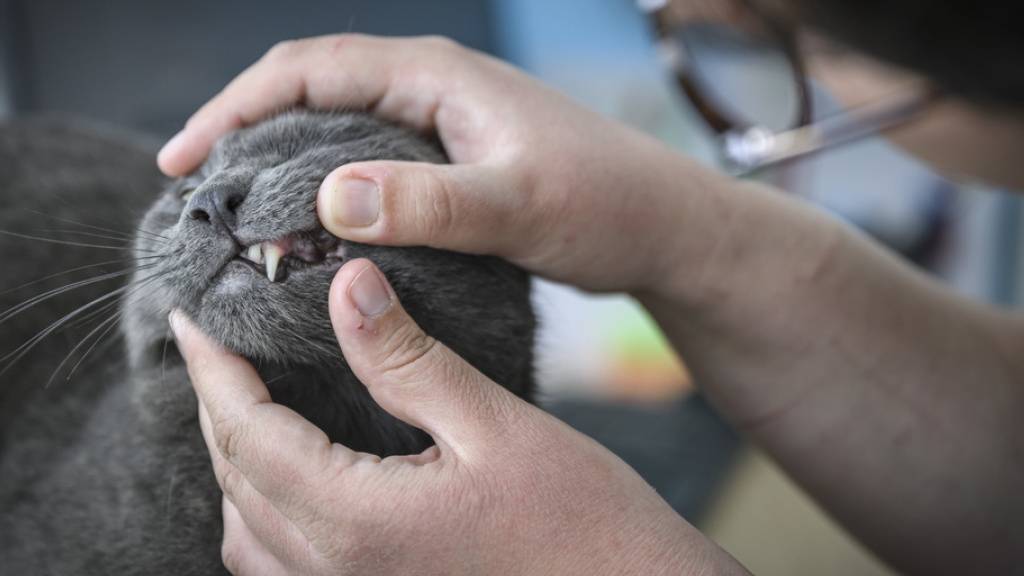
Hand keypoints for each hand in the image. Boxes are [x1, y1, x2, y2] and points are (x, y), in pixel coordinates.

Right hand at [158, 34, 730, 297]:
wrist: (663, 226)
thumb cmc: (605, 204)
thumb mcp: (518, 205)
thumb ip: (430, 203)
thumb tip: (327, 198)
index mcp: (435, 76)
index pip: (309, 69)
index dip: (235, 107)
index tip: (185, 161)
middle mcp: (429, 89)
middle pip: (309, 93)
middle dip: (242, 133)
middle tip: (193, 195)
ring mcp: (439, 127)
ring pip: (335, 130)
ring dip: (278, 163)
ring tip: (232, 213)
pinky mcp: (450, 164)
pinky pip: (366, 165)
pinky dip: (324, 191)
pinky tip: (307, 230)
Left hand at [169, 258, 746, 575]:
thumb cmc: (581, 521)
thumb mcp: (493, 424)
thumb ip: (407, 359)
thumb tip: (346, 284)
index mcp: (356, 522)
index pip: (247, 432)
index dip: (213, 368)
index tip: (192, 315)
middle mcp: (335, 572)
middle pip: (236, 478)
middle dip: (216, 405)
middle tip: (217, 343)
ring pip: (244, 532)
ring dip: (234, 461)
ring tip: (249, 399)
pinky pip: (277, 565)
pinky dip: (261, 512)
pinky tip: (292, 474)